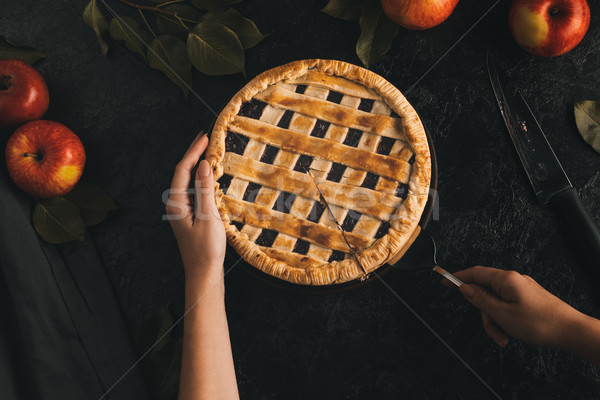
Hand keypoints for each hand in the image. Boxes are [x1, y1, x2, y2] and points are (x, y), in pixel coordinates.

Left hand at [166, 133, 225, 284]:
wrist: (203, 273)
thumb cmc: (206, 249)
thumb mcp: (208, 217)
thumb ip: (204, 189)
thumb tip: (204, 164)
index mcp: (176, 202)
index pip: (183, 169)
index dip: (193, 151)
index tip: (204, 136)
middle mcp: (176, 204)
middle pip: (183, 172)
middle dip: (193, 154)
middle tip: (205, 137)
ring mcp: (182, 210)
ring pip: (188, 181)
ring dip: (197, 165)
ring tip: (208, 151)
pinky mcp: (189, 216)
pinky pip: (193, 190)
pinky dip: (201, 179)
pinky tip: (210, 176)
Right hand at [447, 266, 583, 348]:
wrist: (570, 331)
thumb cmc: (541, 322)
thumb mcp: (502, 314)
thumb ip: (480, 299)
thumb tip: (465, 288)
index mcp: (506, 279)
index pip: (475, 273)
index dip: (458, 277)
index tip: (444, 280)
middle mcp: (514, 280)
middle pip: (486, 292)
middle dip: (486, 314)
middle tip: (493, 330)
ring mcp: (522, 289)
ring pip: (497, 302)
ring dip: (497, 321)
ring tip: (506, 336)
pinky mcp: (527, 298)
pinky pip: (508, 306)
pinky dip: (506, 320)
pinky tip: (513, 332)